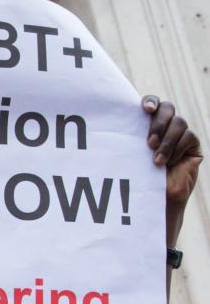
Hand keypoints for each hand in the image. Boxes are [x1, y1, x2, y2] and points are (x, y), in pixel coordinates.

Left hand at [142, 95, 201, 246]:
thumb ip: (129, 138)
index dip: (150, 102)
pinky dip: (177, 149)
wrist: (155, 201)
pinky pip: (189, 137)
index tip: (145, 110)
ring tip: (156, 160)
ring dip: (167, 141)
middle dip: (158, 123)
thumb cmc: (137, 179)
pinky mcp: (192, 145)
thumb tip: (112, 121)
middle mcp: (165, 126)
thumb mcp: (131, 156)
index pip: (151, 104)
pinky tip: (169, 163)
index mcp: (147, 125)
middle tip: (149, 142)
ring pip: (179, 122)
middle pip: (167, 108)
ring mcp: (180, 134)